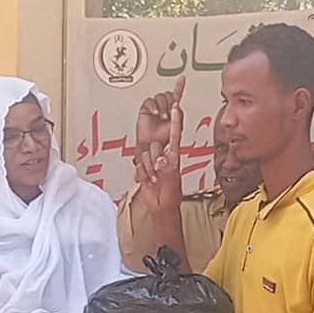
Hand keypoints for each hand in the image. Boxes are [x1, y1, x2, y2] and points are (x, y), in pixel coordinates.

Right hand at [135, 78, 184, 215]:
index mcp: (173, 156)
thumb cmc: (171, 194)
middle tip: (157, 171)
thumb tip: (160, 158)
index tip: (175, 106)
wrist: (161, 206)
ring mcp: (152, 162)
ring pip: (144, 156)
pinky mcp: (143, 169)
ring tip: (154, 180)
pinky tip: (147, 181)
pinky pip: (138, 167)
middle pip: (154, 146)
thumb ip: (166, 167)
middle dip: (153, 159)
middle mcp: (163, 156)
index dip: (175, 120)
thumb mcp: (171, 180)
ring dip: (147, 170)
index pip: (174, 135)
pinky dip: (142, 175)